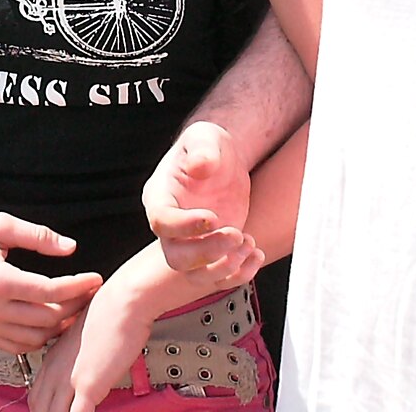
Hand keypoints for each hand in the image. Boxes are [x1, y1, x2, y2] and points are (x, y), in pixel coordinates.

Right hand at [0, 213, 101, 353]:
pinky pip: (16, 347)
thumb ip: (37, 236)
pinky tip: (48, 322)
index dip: (78, 286)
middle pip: (48, 319)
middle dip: (74, 307)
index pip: (51, 292)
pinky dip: (37, 339)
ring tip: (72, 308)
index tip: (96, 278)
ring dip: (58, 326)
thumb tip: (70, 248)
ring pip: (35, 338)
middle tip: (88, 293)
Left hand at [27, 239, 263, 411]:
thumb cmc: (113, 309)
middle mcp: (57, 368)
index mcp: (55, 355)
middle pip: (39, 404)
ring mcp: (70, 378)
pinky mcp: (88, 386)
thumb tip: (92, 357)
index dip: (42, 404)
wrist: (124, 301)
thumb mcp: (87, 332)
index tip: (49, 408)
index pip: (37, 390)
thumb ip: (83, 350)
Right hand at [144, 122, 253, 273]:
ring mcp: (190, 242)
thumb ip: (202, 149)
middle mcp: (170, 226)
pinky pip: (218, 277)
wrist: (224, 161)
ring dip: (224, 267)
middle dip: (208, 252)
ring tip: (247, 241)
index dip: (185, 226)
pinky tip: (256, 252)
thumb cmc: (209, 147)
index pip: (161, 222)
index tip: (213, 217)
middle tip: (236, 234)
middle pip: (176, 257)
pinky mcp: (211, 252)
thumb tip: (200, 165)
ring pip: (195, 275)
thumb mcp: (205, 138)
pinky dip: (239, 273)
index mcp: (159, 197)